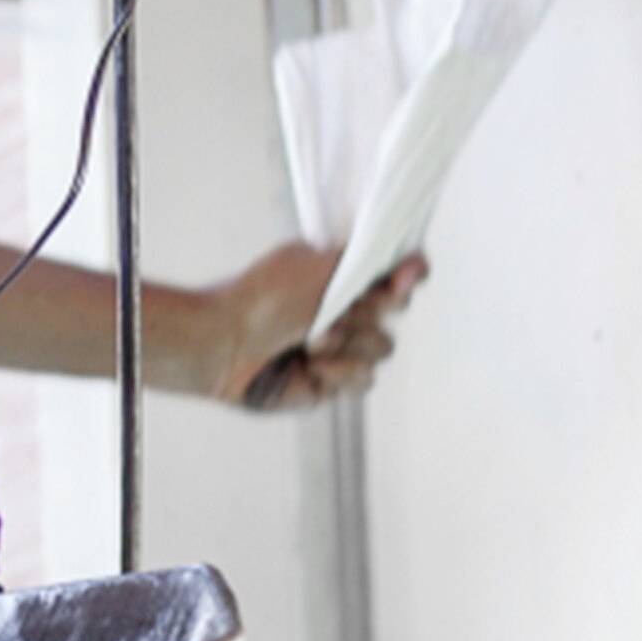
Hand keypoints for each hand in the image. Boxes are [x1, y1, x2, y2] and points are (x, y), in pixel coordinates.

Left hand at [212, 246, 427, 411]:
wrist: (227, 343)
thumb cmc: (262, 298)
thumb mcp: (315, 263)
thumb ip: (364, 259)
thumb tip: (414, 260)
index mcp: (340, 276)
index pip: (395, 273)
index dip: (407, 276)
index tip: (403, 277)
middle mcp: (345, 310)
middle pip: (396, 311)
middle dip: (365, 310)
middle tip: (334, 310)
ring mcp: (342, 347)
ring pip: (382, 347)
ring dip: (347, 343)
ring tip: (309, 342)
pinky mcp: (333, 381)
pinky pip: (365, 379)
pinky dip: (338, 371)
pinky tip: (310, 366)